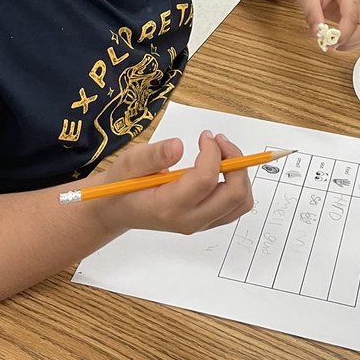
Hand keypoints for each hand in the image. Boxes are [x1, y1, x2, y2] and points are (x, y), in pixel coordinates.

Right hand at [95, 131, 253, 235]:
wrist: (119, 209)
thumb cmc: (123, 185)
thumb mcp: (129, 163)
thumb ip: (153, 155)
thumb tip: (178, 145)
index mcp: (168, 207)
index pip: (206, 181)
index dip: (212, 153)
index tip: (205, 136)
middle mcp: (189, 220)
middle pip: (233, 195)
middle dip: (235, 162)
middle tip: (219, 140)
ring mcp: (200, 223)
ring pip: (241, 202)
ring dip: (239, 173)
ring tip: (221, 152)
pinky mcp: (207, 220)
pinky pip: (235, 206)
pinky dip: (236, 183)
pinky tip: (219, 166)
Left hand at [292, 0, 359, 52]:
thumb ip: (312, 14)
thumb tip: (318, 33)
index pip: (353, 17)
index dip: (345, 34)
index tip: (331, 44)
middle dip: (351, 41)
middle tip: (331, 45)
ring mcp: (359, 8)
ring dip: (351, 43)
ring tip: (331, 43)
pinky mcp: (355, 16)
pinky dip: (350, 42)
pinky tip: (335, 40)